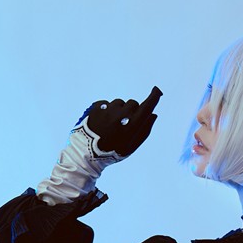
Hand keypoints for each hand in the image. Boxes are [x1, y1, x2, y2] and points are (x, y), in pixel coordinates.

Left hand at [36, 86, 161, 204]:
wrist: (85, 152)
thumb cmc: (111, 151)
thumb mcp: (130, 146)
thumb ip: (144, 130)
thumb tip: (153, 114)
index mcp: (131, 124)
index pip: (146, 106)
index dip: (153, 98)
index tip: (157, 90)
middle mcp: (121, 113)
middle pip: (133, 103)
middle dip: (132, 111)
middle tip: (124, 125)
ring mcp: (108, 108)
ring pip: (119, 103)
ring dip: (118, 111)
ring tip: (110, 126)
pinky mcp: (97, 106)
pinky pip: (106, 104)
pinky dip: (106, 111)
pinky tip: (102, 123)